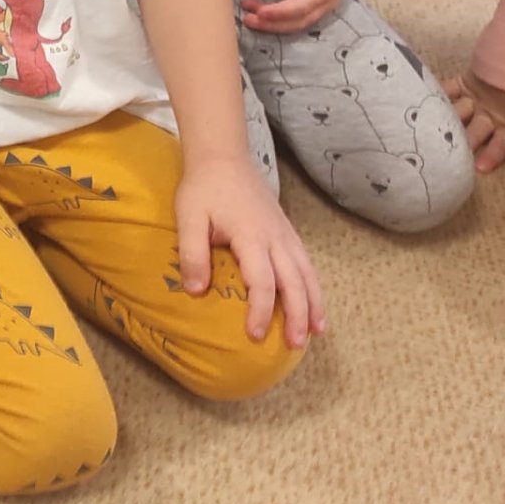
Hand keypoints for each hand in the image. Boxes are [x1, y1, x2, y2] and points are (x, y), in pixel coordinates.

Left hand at [175, 153, 325, 347]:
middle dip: (297, 316)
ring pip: (307, 274)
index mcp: (251, 236)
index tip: (254, 336)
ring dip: (313, 304)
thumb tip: (196, 291)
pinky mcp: (287, 231)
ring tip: (316, 333)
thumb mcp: (189, 218)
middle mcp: (275, 238)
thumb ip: (193, 253)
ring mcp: (285, 234)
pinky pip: (306, 263)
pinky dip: (314, 286)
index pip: (262, 282)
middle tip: (294, 346)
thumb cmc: (203, 189)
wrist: (222, 157)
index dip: (261, 311)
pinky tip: (314, 304)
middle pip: (294, 282)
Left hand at [239, 0, 370, 33]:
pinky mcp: (314, 8)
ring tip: (248, 18)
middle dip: (272, 23)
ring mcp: (321, 8)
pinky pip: (296, 20)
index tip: (260, 11)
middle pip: (298, 21)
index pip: (302, 6)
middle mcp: (325, 3)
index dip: (280, 12)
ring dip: (272, 25)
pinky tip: (260, 15)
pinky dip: (278, 21)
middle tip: (247, 18)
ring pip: (296, 25)